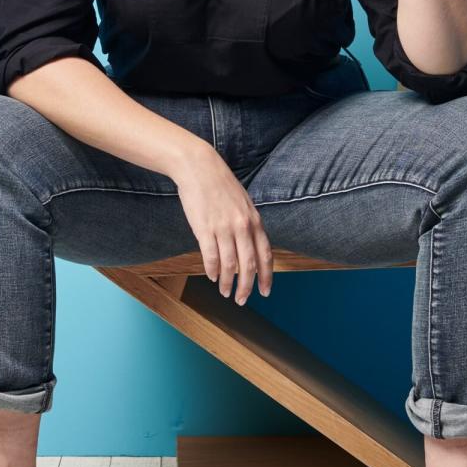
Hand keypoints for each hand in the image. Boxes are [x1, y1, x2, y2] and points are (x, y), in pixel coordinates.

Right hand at [172, 148, 272, 305]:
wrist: (199, 167)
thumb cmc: (220, 184)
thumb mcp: (243, 203)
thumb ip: (248, 224)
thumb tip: (250, 246)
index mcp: (254, 220)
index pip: (266, 255)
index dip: (267, 276)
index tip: (266, 291)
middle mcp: (242, 226)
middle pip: (249, 265)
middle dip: (247, 287)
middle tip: (242, 300)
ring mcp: (224, 228)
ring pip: (230, 265)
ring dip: (228, 282)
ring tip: (225, 292)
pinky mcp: (205, 228)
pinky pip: (211, 256)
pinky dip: (213, 270)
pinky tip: (212, 277)